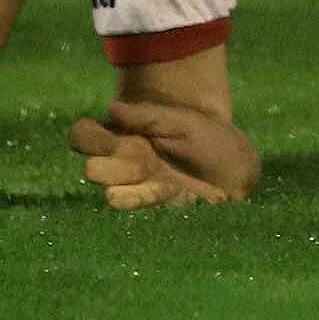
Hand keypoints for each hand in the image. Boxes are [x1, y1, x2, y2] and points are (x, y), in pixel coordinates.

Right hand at [70, 101, 260, 208]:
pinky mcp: (153, 210)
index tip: (117, 139)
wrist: (236, 169)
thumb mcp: (182, 121)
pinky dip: (154, 200)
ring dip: (135, 190)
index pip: (82, 136)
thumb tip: (112, 109)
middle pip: (93, 169)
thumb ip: (148, 116)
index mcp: (123, 136)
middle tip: (148, 160)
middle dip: (117, 167)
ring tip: (165, 180)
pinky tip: (175, 191)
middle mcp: (123, 165)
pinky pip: (138, 210)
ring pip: (112, 195)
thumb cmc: (207, 137)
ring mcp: (137, 189)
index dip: (89, 139)